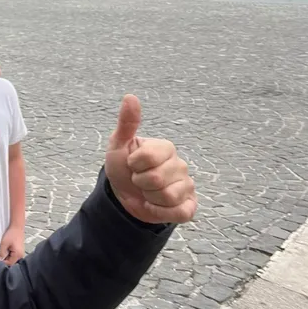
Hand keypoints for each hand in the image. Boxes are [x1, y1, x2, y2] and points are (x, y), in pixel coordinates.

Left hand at [0, 226, 23, 264]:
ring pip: (11, 258)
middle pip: (10, 261)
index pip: (9, 263)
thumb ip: (1, 252)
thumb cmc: (11, 234)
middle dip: (4, 258)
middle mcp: (20, 255)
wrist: (17, 226)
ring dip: (6, 255)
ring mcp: (20, 253)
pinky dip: (8, 253)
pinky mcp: (19, 250)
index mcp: (18, 255)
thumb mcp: (4, 243)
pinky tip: (6, 248)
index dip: (2, 262)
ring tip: (3, 249)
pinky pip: (12, 255)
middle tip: (0, 252)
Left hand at [104, 95, 196, 224]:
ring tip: (148, 192)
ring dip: (150, 198)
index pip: (148, 158)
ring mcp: (187, 186)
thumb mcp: (119, 144)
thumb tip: (130, 96)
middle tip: (139, 180)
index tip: (132, 163)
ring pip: (168, 196)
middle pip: (157, 179)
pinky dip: (161, 212)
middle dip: (140, 183)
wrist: (123, 195)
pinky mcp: (188, 205)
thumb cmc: (122, 167)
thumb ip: (127, 123)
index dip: (133, 164)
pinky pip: (179, 212)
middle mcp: (180, 165)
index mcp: (165, 148)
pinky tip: (155, 205)